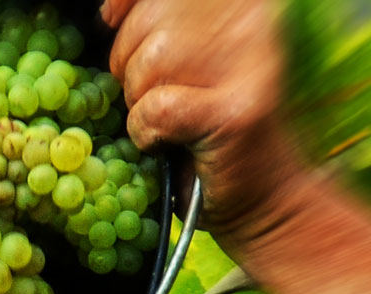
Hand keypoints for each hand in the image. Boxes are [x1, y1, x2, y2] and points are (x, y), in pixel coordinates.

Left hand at [103, 0, 309, 248]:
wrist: (260, 198)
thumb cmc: (209, 132)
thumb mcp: (182, 64)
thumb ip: (155, 27)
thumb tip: (110, 9)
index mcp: (241, 4)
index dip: (130, 5)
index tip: (115, 19)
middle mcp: (250, 23)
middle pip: (147, 22)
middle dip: (133, 67)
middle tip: (163, 99)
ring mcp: (246, 65)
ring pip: (148, 64)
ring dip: (141, 103)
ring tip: (174, 123)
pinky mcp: (233, 113)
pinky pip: (154, 110)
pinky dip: (147, 133)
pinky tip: (170, 143)